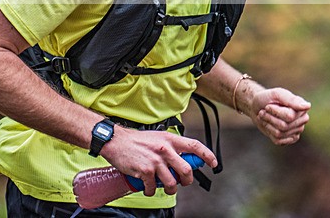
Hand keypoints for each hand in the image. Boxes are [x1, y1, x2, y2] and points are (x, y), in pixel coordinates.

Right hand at [99, 126, 217, 196]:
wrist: (116, 141)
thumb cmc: (136, 141)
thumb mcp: (158, 138)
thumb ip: (170, 147)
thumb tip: (181, 159)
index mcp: (170, 139)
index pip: (195, 146)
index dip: (207, 155)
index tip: (213, 163)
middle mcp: (165, 149)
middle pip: (186, 170)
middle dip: (187, 181)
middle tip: (183, 182)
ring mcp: (156, 161)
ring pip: (172, 183)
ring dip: (170, 189)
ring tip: (165, 187)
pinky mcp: (145, 171)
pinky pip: (154, 188)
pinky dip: (152, 191)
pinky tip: (148, 188)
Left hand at [250, 87, 310, 145]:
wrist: (257, 107)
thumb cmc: (267, 98)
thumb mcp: (277, 94)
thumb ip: (291, 99)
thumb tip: (307, 106)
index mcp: (302, 108)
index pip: (289, 116)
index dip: (275, 112)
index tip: (268, 106)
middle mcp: (302, 120)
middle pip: (284, 126)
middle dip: (270, 118)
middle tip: (264, 111)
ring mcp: (297, 130)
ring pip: (280, 134)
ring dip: (268, 124)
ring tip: (264, 117)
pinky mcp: (290, 139)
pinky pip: (278, 141)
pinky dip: (269, 132)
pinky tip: (268, 125)